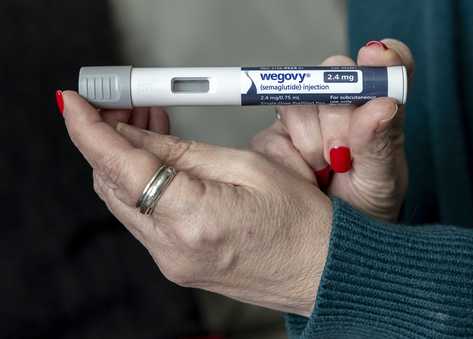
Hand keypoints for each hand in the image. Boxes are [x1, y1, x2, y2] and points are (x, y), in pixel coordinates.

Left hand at [61, 91, 331, 315]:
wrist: (321, 271)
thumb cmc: (301, 222)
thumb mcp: (247, 167)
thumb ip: (184, 152)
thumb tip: (138, 135)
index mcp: (194, 219)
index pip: (121, 168)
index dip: (90, 131)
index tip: (72, 103)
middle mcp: (173, 249)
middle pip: (113, 185)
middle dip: (108, 139)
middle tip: (121, 103)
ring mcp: (171, 262)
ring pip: (124, 201)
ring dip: (125, 160)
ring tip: (147, 123)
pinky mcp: (176, 264)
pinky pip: (143, 218)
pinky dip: (142, 185)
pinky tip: (159, 160)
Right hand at [251, 39, 413, 220]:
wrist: (327, 243)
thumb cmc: (366, 209)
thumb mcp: (383, 182)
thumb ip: (382, 143)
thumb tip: (383, 105)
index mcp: (378, 107)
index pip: (387, 65)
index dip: (383, 57)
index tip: (377, 58)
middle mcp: (342, 104)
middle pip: (335, 73)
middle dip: (339, 114)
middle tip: (344, 154)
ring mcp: (306, 118)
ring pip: (301, 101)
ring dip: (313, 141)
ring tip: (326, 170)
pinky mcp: (275, 137)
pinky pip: (275, 132)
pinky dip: (291, 157)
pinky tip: (305, 176)